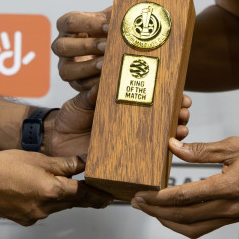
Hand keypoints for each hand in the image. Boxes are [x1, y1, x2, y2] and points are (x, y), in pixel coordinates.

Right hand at [0, 150, 111, 224]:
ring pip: (54, 206)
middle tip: (94, 192)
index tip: (110, 198)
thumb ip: (62, 165)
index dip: (98, 196)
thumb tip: (82, 164)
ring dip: (58, 197)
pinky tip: (30, 190)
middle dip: (80, 196)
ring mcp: (34, 216)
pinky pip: (39, 211)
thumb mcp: (38, 159)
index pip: (84, 195)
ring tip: (53, 184)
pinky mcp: (22, 219)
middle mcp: (46, 208)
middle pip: (70, 202)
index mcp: (53, 191)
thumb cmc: (4, 164)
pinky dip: (41, 201)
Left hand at [47, 85, 192, 163]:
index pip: (151, 97)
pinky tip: (168, 152)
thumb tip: (103, 80)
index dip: (168, 96)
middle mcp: (130, 122)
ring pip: (158, 138)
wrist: (55, 142)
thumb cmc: (70, 118)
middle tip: (184, 111)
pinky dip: (157, 156)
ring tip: (181, 129)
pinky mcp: (122, 158)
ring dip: (173, 134)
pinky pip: (143, 158)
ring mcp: (128, 140)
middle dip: (177, 114)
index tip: (180, 94)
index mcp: (124, 104)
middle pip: (161, 118)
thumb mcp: (81, 102)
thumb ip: (91, 95)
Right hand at [53, 6, 110, 91]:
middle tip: (107, 46)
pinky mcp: (76, 83)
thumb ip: (115, 15)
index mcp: (68, 26)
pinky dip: (93, 85)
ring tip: (106, 64)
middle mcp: (62, 45)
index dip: (89, 24)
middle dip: (86, 47)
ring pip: (66, 70)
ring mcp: (66, 66)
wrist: (116, 50)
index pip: (71, 22)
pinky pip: (79, 86)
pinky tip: (107, 81)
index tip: (109, 26)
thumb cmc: (112, 31)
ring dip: (87, 68)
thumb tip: (123, 12)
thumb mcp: (112, 19)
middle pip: (62, 47)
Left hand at [131, 135, 238, 237]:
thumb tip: (172, 146)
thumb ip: (202, 150)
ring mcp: (233, 215)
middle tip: (135, 202)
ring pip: (193, 228)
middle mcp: (229, 208)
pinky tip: (175, 212)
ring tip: (150, 209)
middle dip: (156, 212)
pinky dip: (185, 222)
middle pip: (183, 217)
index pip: (183, 197)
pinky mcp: (236, 216)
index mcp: (227, 188)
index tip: (139, 193)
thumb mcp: (234, 145)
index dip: (157, 198)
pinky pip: (204, 226)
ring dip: (168, 221)